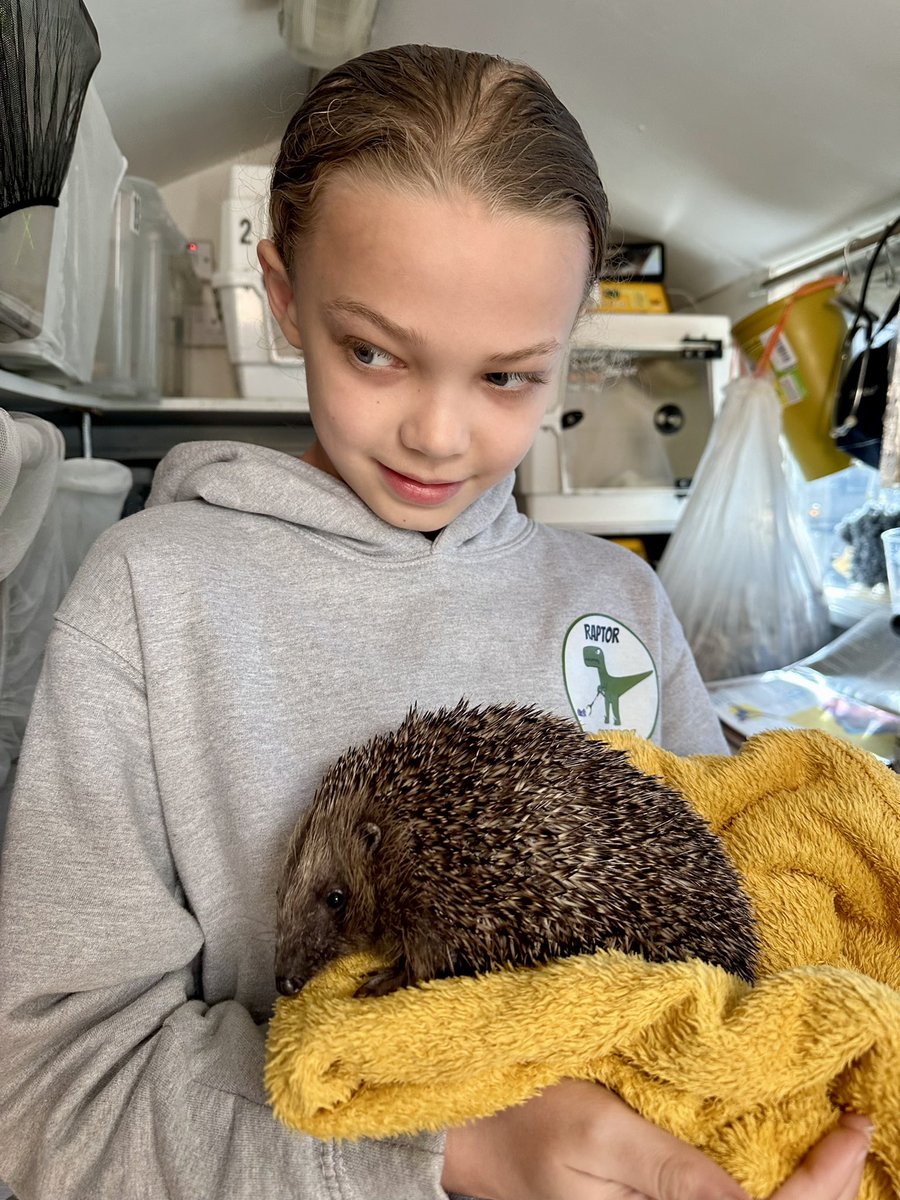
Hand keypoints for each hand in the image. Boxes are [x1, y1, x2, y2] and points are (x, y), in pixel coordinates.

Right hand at [441, 1079, 871, 1199]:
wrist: (469, 1130)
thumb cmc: (524, 1117)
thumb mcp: (597, 1134)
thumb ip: (674, 1173)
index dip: (822, 1183)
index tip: (850, 1124)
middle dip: (826, 1187)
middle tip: (855, 1126)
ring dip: (803, 1188)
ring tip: (833, 1141)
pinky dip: (767, 1181)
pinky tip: (782, 1155)